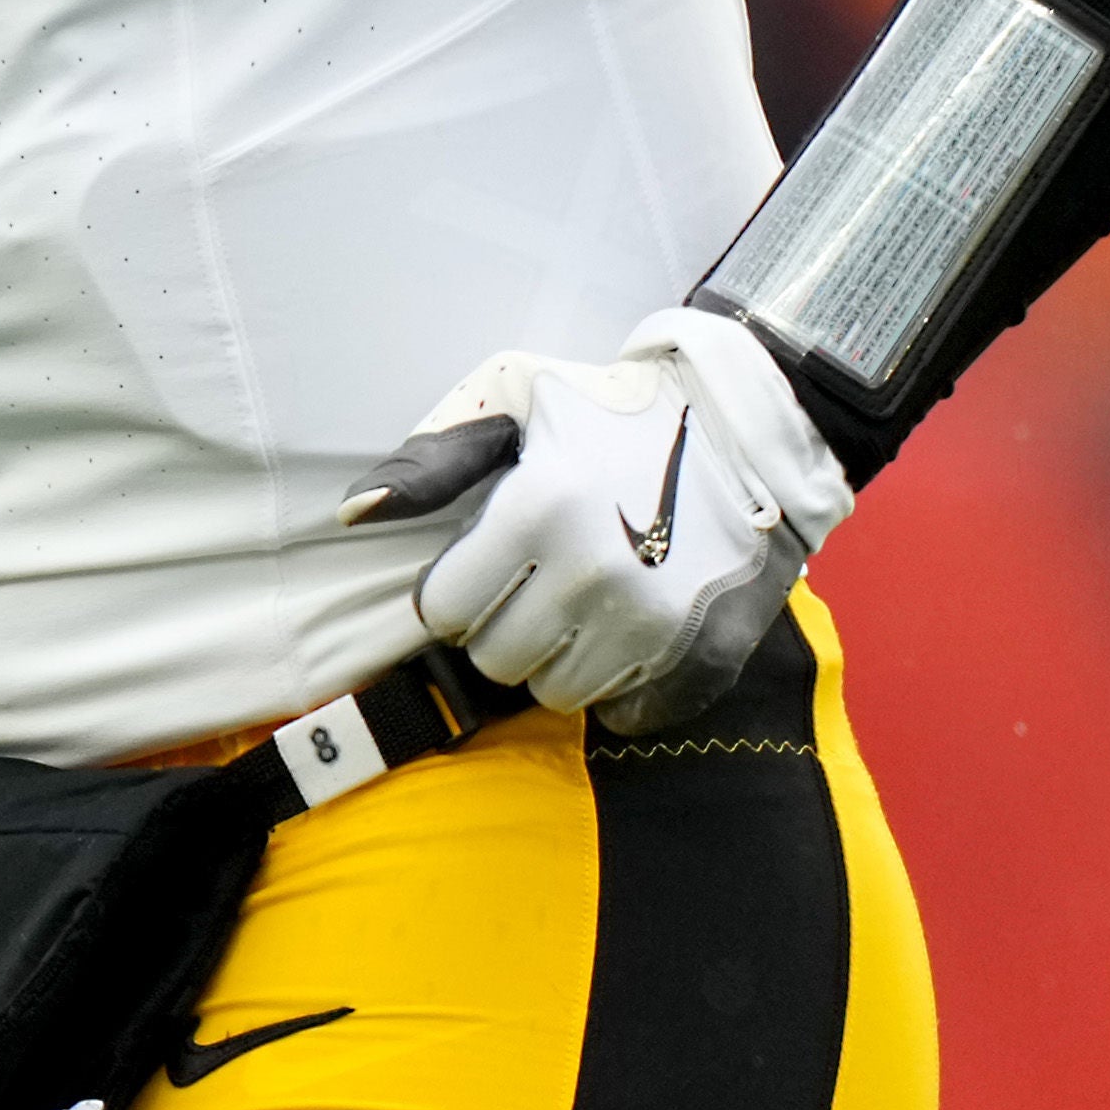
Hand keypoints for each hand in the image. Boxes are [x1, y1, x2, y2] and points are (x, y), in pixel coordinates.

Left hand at [341, 306, 842, 720]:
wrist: (753, 428)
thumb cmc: (615, 409)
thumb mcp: (515, 398)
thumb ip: (431, 460)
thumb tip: (357, 514)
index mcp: (538, 508)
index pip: (446, 611)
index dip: (459, 590)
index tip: (489, 565)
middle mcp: (593, 573)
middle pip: (496, 659)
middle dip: (505, 625)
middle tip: (539, 581)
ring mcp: (651, 623)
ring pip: (556, 693)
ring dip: (559, 657)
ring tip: (586, 600)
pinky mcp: (700, 655)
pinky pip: (622, 712)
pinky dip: (619, 682)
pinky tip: (631, 628)